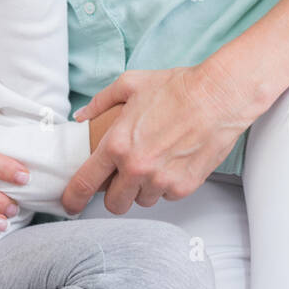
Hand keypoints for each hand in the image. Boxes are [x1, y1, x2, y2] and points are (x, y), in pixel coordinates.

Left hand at [62, 54, 268, 214]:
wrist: (218, 96)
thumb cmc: (177, 88)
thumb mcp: (130, 84)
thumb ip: (100, 102)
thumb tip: (82, 116)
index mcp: (118, 144)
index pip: (86, 182)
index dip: (73, 198)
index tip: (70, 204)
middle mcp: (137, 167)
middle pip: (114, 204)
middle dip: (114, 196)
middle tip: (121, 181)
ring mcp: (161, 180)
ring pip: (142, 201)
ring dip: (143, 189)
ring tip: (154, 163)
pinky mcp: (184, 187)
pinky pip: (166, 196)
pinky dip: (166, 185)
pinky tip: (173, 162)